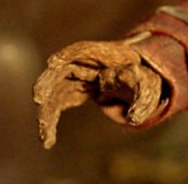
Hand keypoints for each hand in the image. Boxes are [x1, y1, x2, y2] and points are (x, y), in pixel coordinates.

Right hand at [33, 40, 162, 148]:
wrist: (138, 75)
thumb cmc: (142, 74)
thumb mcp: (147, 80)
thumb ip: (141, 91)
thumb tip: (135, 116)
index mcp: (106, 53)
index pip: (83, 49)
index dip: (68, 54)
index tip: (54, 62)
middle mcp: (86, 63)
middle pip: (62, 69)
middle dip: (49, 81)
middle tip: (39, 98)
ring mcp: (78, 77)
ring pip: (55, 89)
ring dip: (46, 108)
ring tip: (45, 133)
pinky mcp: (73, 91)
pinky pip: (57, 104)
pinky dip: (50, 119)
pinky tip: (48, 139)